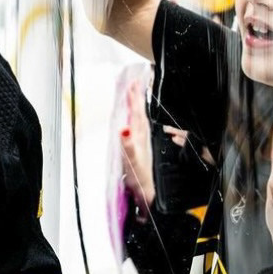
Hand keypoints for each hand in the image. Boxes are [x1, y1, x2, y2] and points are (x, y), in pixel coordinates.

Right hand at [121, 76, 154, 216]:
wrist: (148, 193)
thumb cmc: (140, 179)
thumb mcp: (131, 161)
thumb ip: (128, 144)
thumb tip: (124, 129)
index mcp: (139, 136)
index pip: (137, 112)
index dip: (134, 97)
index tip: (133, 82)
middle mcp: (142, 136)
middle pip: (139, 111)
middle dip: (137, 96)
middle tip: (135, 80)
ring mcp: (142, 142)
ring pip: (140, 118)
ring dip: (137, 104)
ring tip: (135, 92)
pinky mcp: (140, 148)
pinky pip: (138, 127)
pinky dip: (135, 118)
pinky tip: (133, 118)